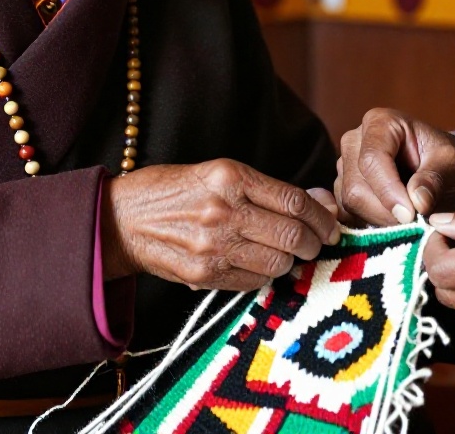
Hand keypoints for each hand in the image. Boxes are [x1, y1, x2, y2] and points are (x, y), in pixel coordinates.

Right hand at [100, 159, 339, 290]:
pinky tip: (258, 264)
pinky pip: (255, 281)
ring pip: (278, 263)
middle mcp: (224, 210)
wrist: (122, 219)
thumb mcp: (219, 173)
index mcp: (230, 177)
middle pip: (292, 236)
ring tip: (285, 254)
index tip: (332, 225)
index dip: (322, 217)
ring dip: (290, 261)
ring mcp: (214, 246)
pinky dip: (265, 275)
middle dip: (313, 243)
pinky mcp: (205, 275)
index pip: (294, 201)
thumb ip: (268, 189)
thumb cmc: (174, 191)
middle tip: (315, 243)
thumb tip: (320, 202)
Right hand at [333, 108, 454, 225]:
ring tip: (407, 222)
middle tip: (413, 224)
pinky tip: (392, 224)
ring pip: (349, 202)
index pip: (372, 159)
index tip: (410, 215)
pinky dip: (368, 225)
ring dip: (378, 220)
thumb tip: (418, 202)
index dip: (388, 191)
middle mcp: (355, 140)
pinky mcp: (341, 187)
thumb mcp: (452, 164)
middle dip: (384, 211)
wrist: (441, 171)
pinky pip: (345, 214)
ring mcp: (345, 165)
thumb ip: (435, 180)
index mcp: (381, 123)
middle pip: (356, 185)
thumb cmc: (446, 161)